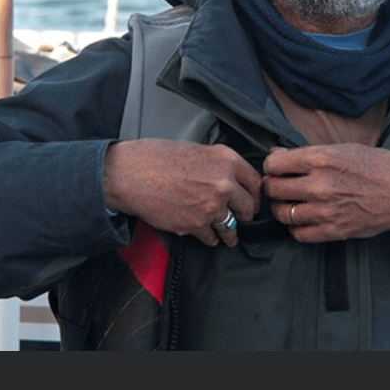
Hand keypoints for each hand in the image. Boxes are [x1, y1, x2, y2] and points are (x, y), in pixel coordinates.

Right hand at [103, 139, 261, 247]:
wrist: (134, 174)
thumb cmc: (160, 158)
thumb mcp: (198, 150)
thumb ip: (220, 164)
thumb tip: (231, 176)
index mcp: (227, 160)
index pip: (256, 182)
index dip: (254, 193)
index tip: (252, 199)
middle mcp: (224, 183)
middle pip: (249, 207)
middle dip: (245, 214)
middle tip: (242, 217)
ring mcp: (212, 206)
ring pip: (232, 227)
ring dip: (231, 233)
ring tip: (230, 237)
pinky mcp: (196, 224)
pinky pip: (212, 238)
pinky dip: (210, 239)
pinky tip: (209, 237)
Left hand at [262, 144, 389, 243]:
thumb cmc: (377, 165)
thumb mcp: (343, 148)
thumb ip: (309, 153)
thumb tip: (277, 155)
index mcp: (322, 159)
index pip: (275, 164)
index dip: (271, 165)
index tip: (276, 167)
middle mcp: (320, 185)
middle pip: (274, 188)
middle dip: (273, 185)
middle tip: (279, 184)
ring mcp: (326, 211)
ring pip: (282, 213)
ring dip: (282, 207)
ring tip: (291, 202)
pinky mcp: (334, 231)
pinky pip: (299, 234)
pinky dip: (296, 227)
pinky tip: (304, 218)